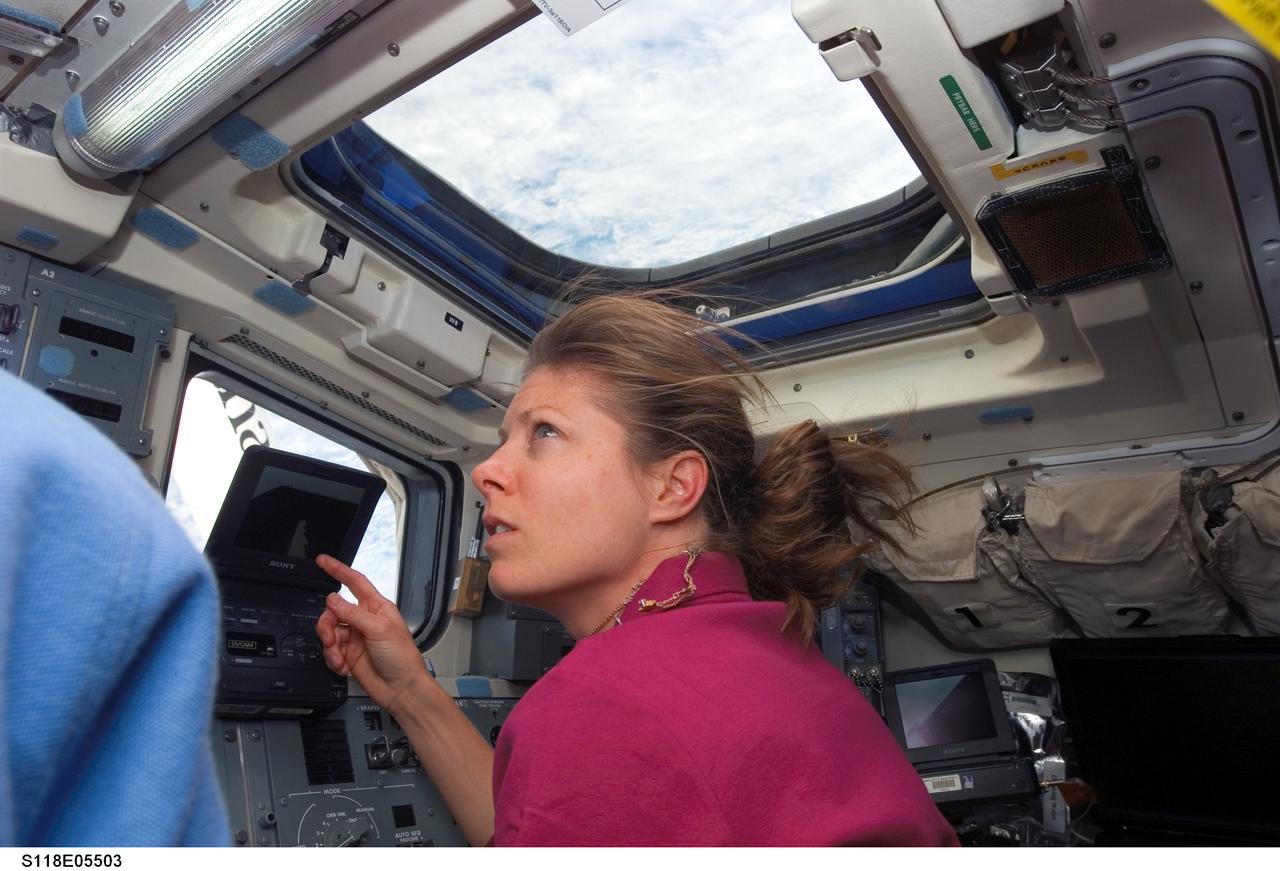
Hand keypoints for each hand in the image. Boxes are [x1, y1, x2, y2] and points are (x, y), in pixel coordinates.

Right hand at [314, 554, 433, 715]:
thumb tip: (333, 599)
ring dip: (329, 645)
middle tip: (330, 638)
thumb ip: (353, 613)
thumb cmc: (402, 658)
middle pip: (334, 610)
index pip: (355, 582)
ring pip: (329, 631)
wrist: (401, 689)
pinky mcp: (349, 655)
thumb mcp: (379, 630)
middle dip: (327, 624)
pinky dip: (332, 659)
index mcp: (377, 607)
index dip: (338, 570)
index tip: (323, 561)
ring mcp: (356, 637)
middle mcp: (364, 620)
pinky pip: (330, 650)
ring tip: (339, 657)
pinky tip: (343, 666)